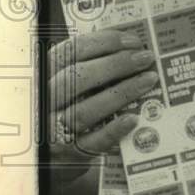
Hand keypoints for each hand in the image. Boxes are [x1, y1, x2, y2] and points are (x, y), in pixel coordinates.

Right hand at [48, 29, 159, 180]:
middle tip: (145, 58)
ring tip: (149, 80)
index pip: (70, 51)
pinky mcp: (71, 153)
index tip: (133, 41)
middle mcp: (46, 100)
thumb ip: (93, 61)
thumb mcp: (71, 78)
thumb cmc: (70, 103)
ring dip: (121, 93)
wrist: (54, 149)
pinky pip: (92, 142)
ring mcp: (56, 128)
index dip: (103, 42)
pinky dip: (114, 130)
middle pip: (77, 78)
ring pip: (85, 110)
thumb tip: (131, 45)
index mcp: (46, 74)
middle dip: (116, 64)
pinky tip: (134, 118)